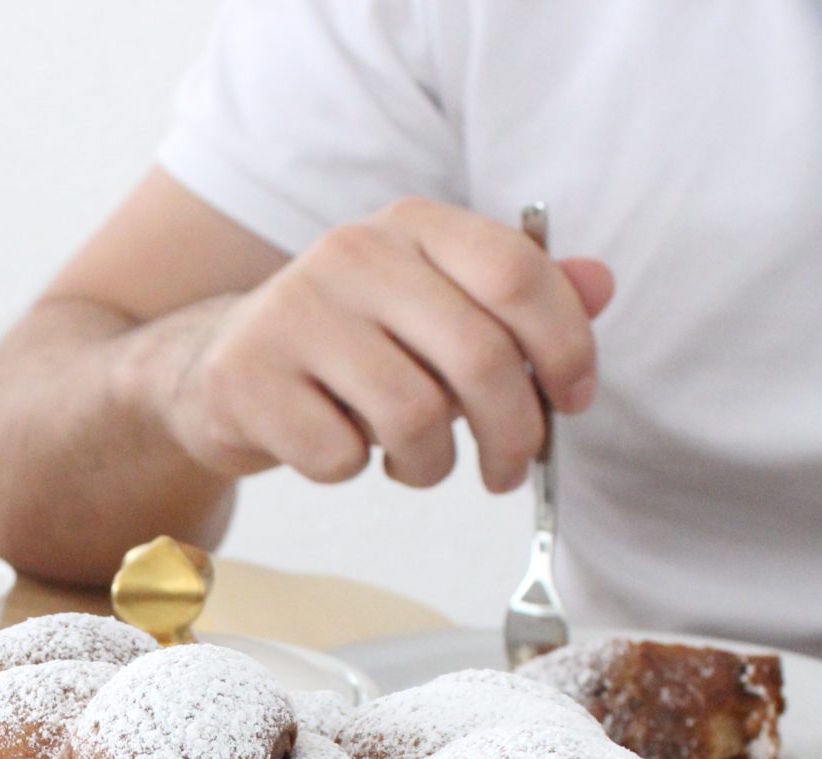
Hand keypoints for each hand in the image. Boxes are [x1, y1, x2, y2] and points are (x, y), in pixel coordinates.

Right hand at [150, 198, 614, 493]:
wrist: (221, 366)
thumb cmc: (351, 344)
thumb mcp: (436, 305)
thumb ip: (517, 297)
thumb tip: (600, 284)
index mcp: (412, 225)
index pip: (516, 275)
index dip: (564, 347)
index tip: (572, 399)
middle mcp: (353, 254)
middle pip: (479, 357)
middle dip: (512, 433)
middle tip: (509, 469)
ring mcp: (294, 313)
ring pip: (415, 416)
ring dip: (430, 463)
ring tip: (416, 461)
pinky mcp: (248, 378)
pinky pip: (340, 455)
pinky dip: (352, 470)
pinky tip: (339, 446)